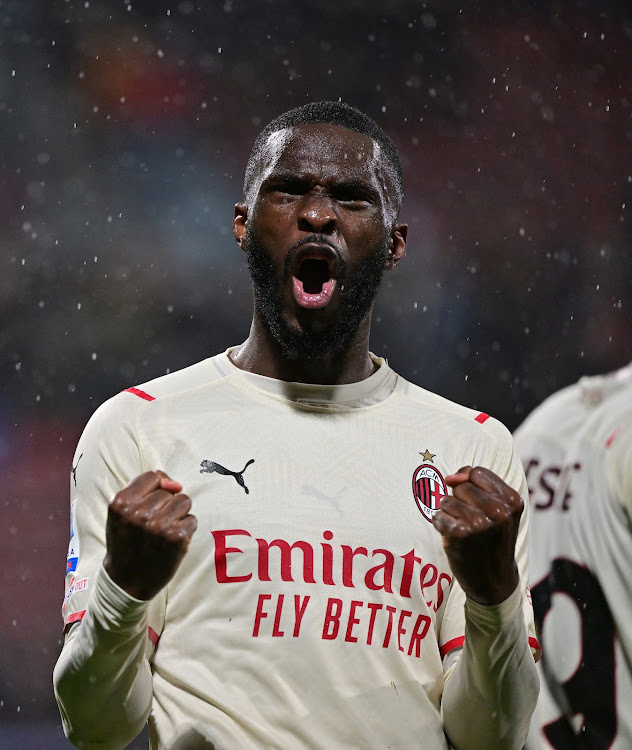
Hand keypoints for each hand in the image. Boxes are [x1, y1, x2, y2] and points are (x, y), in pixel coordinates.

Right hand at [103, 471, 196, 599]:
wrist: (126, 582)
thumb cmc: (126, 541)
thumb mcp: (122, 512)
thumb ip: (143, 488)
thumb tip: (175, 483)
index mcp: (120, 503)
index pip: (152, 476)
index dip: (156, 488)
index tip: (151, 504)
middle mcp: (138, 513)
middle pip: (169, 491)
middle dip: (165, 505)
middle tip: (152, 526)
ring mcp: (159, 526)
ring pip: (184, 500)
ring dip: (178, 514)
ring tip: (164, 530)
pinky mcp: (177, 538)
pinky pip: (192, 519)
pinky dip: (185, 530)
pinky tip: (171, 542)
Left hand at [432, 466, 521, 605]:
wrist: (493, 580)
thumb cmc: (492, 539)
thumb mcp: (498, 509)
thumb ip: (477, 484)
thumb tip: (451, 477)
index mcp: (512, 500)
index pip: (477, 472)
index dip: (469, 483)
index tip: (475, 502)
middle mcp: (499, 511)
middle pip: (461, 485)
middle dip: (460, 500)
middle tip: (472, 521)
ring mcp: (480, 523)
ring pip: (447, 499)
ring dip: (450, 513)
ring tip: (464, 529)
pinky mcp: (460, 535)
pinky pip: (438, 515)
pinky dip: (441, 524)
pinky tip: (454, 537)